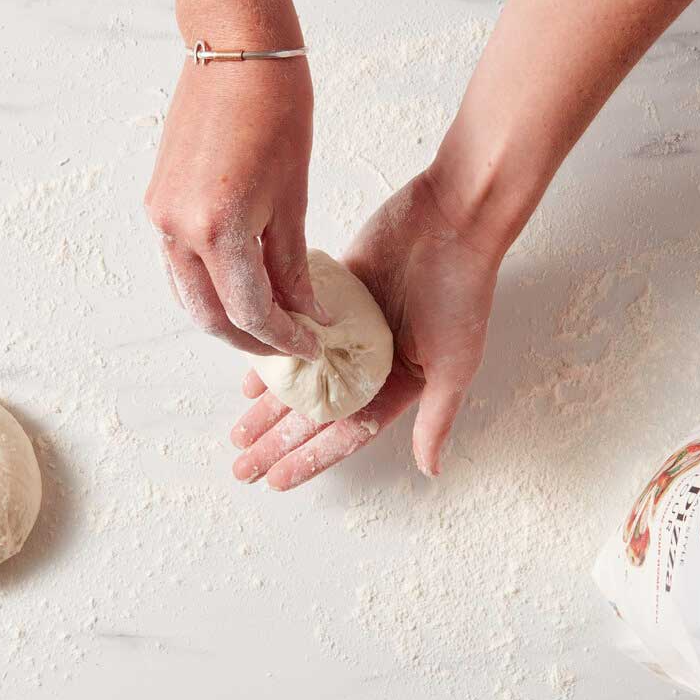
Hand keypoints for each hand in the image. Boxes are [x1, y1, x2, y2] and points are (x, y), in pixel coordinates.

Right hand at [145, 58, 326, 358]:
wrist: (235, 51)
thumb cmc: (276, 109)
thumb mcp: (294, 196)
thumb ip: (292, 263)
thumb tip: (305, 311)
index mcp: (218, 228)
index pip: (250, 310)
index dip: (283, 337)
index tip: (311, 346)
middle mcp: (178, 229)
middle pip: (211, 314)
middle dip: (251, 339)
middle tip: (289, 346)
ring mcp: (160, 216)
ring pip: (189, 294)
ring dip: (225, 317)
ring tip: (267, 323)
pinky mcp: (157, 202)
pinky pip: (178, 264)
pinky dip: (207, 286)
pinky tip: (237, 288)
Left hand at [230, 169, 500, 488]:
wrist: (451, 219)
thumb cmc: (462, 291)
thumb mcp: (454, 364)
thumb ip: (437, 417)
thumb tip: (431, 470)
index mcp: (399, 383)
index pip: (345, 433)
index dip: (311, 458)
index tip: (276, 479)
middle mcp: (371, 362)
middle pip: (315, 412)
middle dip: (279, 440)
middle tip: (243, 464)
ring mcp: (350, 330)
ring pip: (300, 376)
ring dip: (270, 404)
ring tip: (238, 430)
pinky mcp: (334, 295)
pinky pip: (295, 331)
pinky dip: (273, 352)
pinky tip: (249, 375)